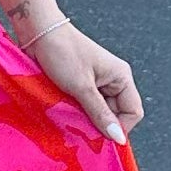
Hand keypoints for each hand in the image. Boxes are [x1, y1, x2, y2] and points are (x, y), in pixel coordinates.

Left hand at [25, 21, 143, 144]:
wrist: (38, 32)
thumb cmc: (62, 53)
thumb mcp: (82, 87)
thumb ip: (100, 114)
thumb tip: (119, 139)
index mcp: (121, 77)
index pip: (133, 112)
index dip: (119, 128)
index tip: (98, 138)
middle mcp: (113, 80)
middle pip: (116, 114)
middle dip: (99, 124)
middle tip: (79, 127)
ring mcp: (97, 83)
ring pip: (99, 112)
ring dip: (86, 119)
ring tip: (69, 117)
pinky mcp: (81, 85)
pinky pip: (86, 106)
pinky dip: (77, 112)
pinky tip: (64, 112)